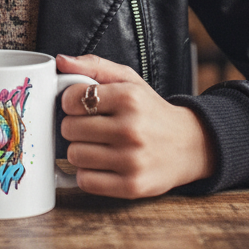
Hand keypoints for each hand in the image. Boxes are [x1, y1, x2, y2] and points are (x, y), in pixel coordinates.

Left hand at [57, 53, 213, 198]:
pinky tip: (102, 164)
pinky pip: (85, 181)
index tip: (80, 105)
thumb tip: (60, 62)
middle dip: (74, 126)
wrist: (188, 145)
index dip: (70, 101)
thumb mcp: (128, 79)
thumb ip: (93, 66)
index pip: (72, 99)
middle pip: (69, 129)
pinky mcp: (132, 186)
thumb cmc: (150, 110)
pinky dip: (88, 173)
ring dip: (80, 150)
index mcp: (129, 97)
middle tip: (90, 126)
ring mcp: (131, 160)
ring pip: (74, 155)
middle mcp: (131, 128)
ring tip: (98, 145)